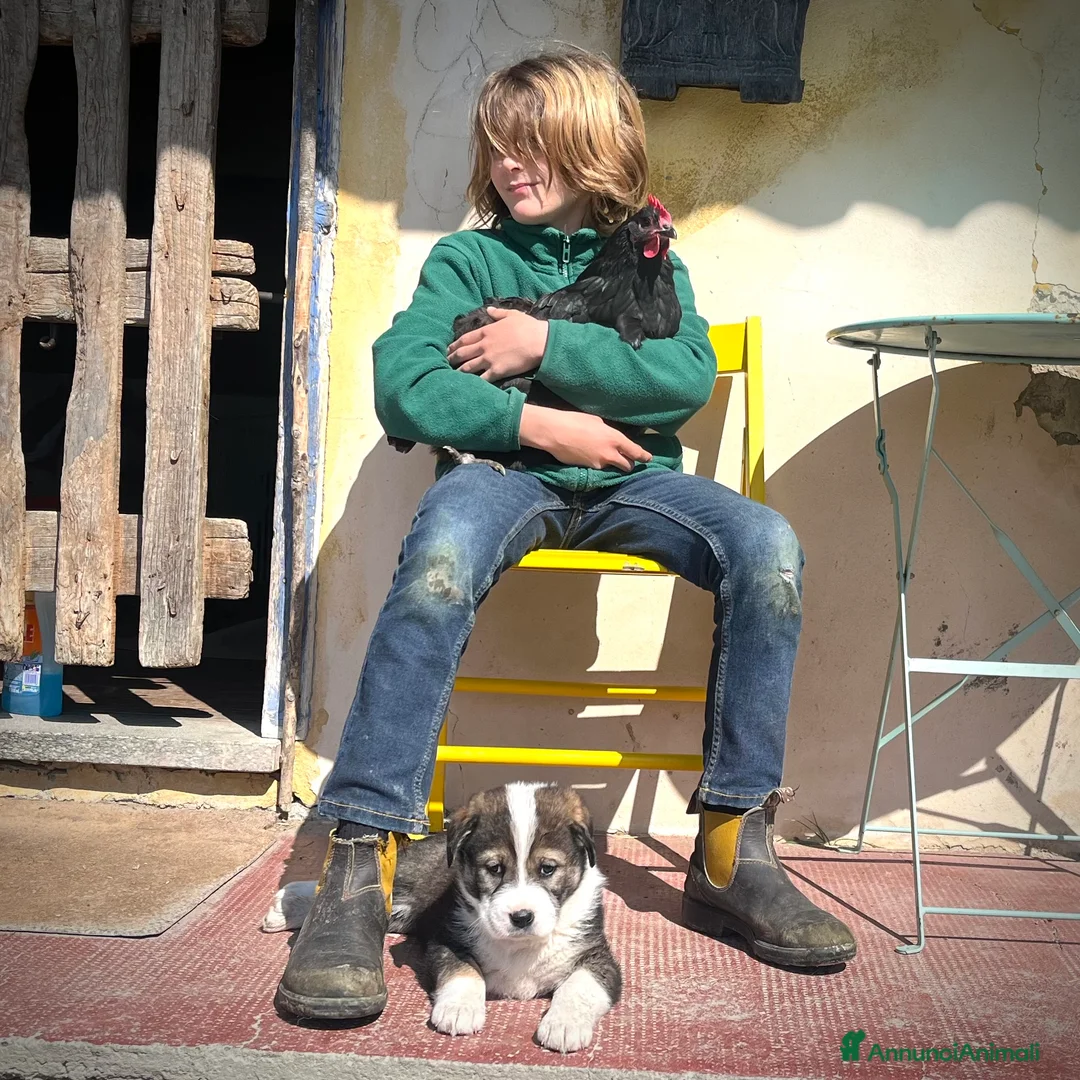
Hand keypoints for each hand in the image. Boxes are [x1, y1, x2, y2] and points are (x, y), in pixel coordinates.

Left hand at [447, 308, 547, 381]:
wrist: (540, 341)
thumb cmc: (528, 327)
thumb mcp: (512, 315)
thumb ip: (498, 313)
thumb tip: (488, 309)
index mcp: (486, 332)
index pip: (464, 339)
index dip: (454, 345)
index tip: (449, 350)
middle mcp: (484, 345)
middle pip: (462, 353)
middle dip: (452, 359)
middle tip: (446, 363)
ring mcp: (489, 359)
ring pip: (468, 367)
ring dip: (459, 372)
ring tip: (452, 376)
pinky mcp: (496, 371)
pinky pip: (481, 379)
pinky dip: (473, 383)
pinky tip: (468, 386)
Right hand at [519, 404, 651, 471]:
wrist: (554, 432)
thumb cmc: (574, 421)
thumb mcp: (596, 421)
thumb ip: (607, 431)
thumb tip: (609, 436)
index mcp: (615, 438)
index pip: (635, 451)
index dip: (643, 456)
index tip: (648, 459)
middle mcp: (610, 453)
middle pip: (627, 465)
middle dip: (628, 464)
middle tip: (626, 461)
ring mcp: (599, 463)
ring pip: (612, 468)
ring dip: (611, 465)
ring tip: (603, 457)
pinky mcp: (588, 469)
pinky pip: (598, 469)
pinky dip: (597, 465)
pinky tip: (589, 457)